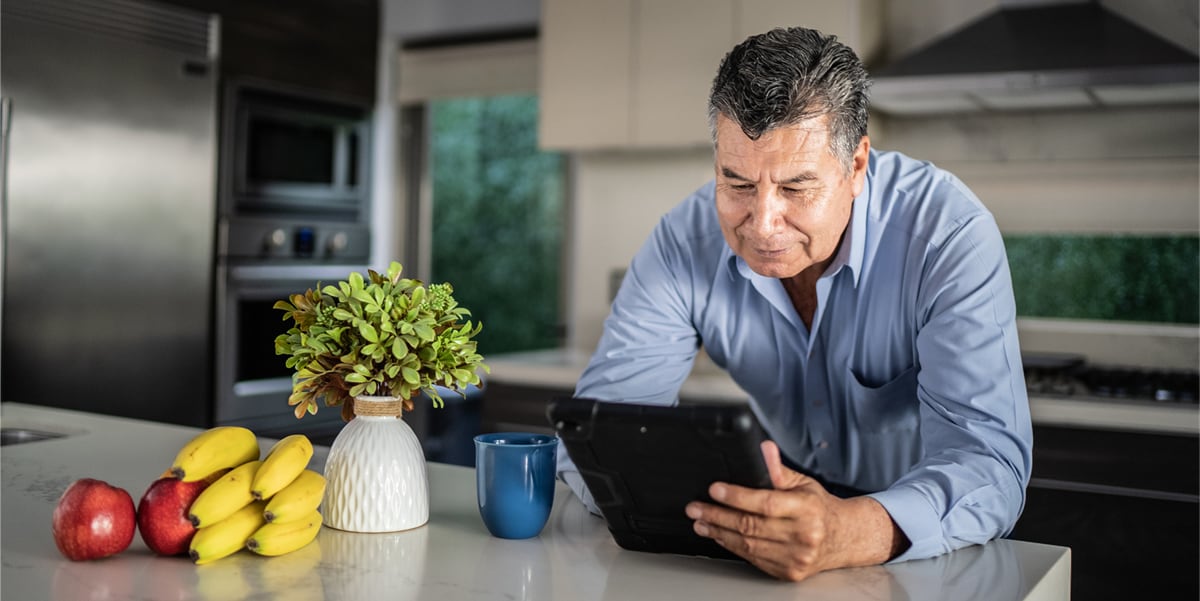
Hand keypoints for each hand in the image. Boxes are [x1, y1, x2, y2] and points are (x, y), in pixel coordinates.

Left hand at [684, 441, 904, 580]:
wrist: (844, 539)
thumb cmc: (820, 508)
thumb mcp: (804, 483)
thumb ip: (779, 469)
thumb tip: (764, 449)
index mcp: (807, 509)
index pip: (765, 502)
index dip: (736, 496)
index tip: (714, 490)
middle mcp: (803, 535)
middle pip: (751, 526)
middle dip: (717, 515)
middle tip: (696, 508)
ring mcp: (796, 557)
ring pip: (748, 545)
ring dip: (719, 532)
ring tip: (701, 522)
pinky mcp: (789, 572)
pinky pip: (753, 559)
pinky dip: (732, 546)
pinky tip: (720, 536)